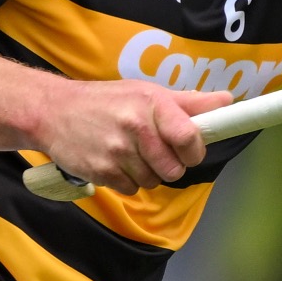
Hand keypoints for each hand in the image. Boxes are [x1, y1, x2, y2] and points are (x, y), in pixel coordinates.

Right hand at [36, 80, 232, 195]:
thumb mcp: (146, 92)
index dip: (195, 150)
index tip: (190, 150)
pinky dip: (128, 180)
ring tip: (130, 152)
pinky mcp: (101, 172)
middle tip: (155, 151)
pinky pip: (131, 188)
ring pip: (153, 181)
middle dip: (170, 165)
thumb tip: (228, 102)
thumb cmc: (107, 100)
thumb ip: (188, 102)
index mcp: (152, 103)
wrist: (53, 111)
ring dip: (147, 173)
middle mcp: (136, 127)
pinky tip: (115, 161)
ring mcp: (117, 151)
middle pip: (174, 168)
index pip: (189, 137)